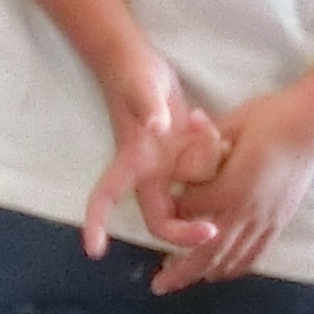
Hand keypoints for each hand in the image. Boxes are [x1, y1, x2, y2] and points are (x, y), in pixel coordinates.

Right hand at [79, 38, 226, 260]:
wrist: (142, 63)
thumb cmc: (133, 75)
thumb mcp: (143, 87)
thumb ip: (149, 107)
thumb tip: (156, 127)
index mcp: (132, 162)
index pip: (106, 197)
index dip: (98, 223)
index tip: (94, 250)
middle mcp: (150, 172)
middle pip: (164, 220)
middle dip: (186, 232)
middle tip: (212, 230)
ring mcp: (170, 167)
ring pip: (194, 195)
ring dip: (209, 176)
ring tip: (208, 133)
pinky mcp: (187, 157)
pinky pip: (208, 174)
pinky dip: (217, 157)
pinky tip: (218, 132)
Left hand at [148, 77, 313, 293]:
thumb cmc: (271, 118)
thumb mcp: (230, 124)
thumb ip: (203, 141)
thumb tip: (176, 145)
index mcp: (230, 187)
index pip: (189, 211)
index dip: (171, 213)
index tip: (160, 210)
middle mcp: (246, 211)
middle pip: (207, 251)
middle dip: (180, 271)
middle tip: (158, 286)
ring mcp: (265, 220)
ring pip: (231, 259)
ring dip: (205, 273)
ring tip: (183, 280)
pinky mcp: (280, 222)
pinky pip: (255, 254)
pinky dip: (235, 267)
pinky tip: (221, 271)